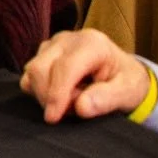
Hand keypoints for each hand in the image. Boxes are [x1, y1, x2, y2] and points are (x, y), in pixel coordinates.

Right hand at [19, 29, 151, 123]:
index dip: (56, 94)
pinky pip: (29, 74)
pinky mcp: (43, 53)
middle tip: (71, 111)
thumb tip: (81, 107)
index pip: (64, 68)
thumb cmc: (126, 81)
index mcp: (92, 44)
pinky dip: (38, 90)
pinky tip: (59, 94)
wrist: (122, 72)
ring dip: (44, 94)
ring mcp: (53, 44)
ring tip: (69, 101)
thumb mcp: (127, 92)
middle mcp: (68, 39)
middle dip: (49, 96)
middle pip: (41, 68)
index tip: (53, 118)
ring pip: (32, 71)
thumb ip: (107, 99)